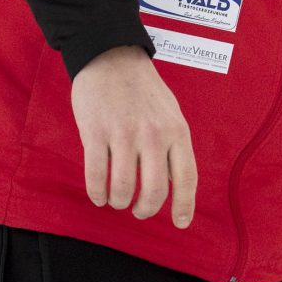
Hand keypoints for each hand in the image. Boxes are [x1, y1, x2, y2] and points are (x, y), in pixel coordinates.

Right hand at [70, 45, 196, 227]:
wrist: (111, 57)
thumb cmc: (142, 89)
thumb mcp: (170, 113)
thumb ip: (173, 145)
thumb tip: (174, 183)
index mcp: (176, 130)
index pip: (186, 177)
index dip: (184, 205)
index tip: (180, 224)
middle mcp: (153, 135)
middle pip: (153, 192)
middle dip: (144, 210)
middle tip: (138, 211)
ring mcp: (123, 135)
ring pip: (121, 188)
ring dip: (118, 201)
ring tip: (116, 199)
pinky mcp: (96, 133)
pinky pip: (96, 177)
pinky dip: (96, 193)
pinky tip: (98, 194)